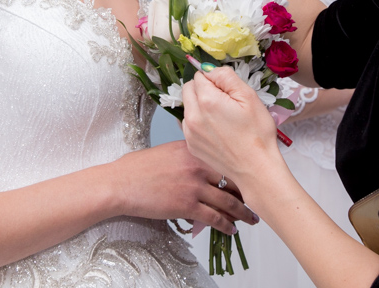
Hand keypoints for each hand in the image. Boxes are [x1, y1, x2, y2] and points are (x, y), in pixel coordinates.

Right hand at [112, 140, 257, 233]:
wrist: (122, 183)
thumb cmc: (139, 168)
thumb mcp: (168, 150)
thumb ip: (189, 151)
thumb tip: (204, 158)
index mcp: (194, 149)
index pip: (226, 159)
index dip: (240, 171)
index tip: (248, 178)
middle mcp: (197, 165)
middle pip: (232, 180)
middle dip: (246, 192)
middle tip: (256, 199)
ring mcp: (193, 186)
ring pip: (228, 201)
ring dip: (242, 213)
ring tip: (251, 218)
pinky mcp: (187, 205)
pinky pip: (214, 218)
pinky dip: (226, 225)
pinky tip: (232, 229)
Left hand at [182, 67, 280, 191]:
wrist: (256, 169)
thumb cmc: (257, 133)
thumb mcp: (249, 96)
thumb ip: (226, 76)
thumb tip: (208, 68)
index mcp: (206, 101)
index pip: (200, 75)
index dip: (215, 80)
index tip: (228, 92)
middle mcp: (192, 116)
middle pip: (189, 88)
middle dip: (203, 89)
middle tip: (224, 102)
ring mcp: (189, 132)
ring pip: (188, 106)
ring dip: (199, 106)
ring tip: (221, 118)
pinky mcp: (190, 145)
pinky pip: (189, 124)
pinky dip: (199, 122)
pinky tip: (217, 131)